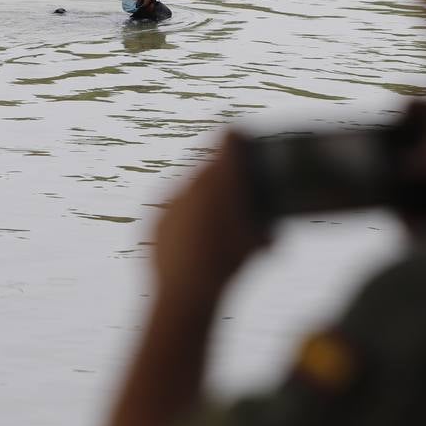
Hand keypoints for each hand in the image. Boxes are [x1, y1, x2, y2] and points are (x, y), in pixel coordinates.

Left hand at [152, 132, 272, 303]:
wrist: (185, 291)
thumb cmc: (228, 266)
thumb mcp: (256, 247)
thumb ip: (265, 233)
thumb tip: (272, 236)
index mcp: (220, 179)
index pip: (228, 138)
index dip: (236, 136)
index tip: (239, 134)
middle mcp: (191, 182)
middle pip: (208, 168)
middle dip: (220, 179)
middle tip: (233, 195)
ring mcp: (169, 200)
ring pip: (188, 190)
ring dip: (201, 201)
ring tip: (213, 226)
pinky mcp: (154, 219)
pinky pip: (171, 212)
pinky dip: (182, 221)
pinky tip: (193, 241)